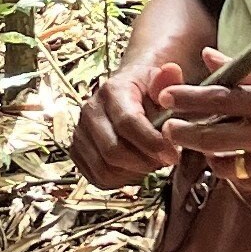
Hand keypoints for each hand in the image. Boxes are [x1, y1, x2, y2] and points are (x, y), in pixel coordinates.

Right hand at [75, 57, 188, 186]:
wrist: (126, 94)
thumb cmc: (147, 92)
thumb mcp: (162, 84)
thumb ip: (170, 82)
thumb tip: (171, 70)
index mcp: (112, 91)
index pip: (127, 123)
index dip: (152, 144)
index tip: (174, 154)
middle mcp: (90, 111)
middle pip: (113, 151)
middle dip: (144, 163)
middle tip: (164, 161)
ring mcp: (80, 133)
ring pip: (104, 169)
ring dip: (133, 173)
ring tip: (150, 163)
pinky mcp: (76, 151)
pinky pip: (97, 178)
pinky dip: (120, 181)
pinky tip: (135, 169)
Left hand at [155, 52, 250, 197]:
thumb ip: (247, 70)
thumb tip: (210, 57)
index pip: (216, 100)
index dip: (186, 98)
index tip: (166, 96)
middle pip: (210, 138)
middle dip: (184, 133)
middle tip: (171, 128)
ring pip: (224, 166)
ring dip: (208, 155)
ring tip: (202, 145)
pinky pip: (247, 183)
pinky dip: (234, 172)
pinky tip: (233, 160)